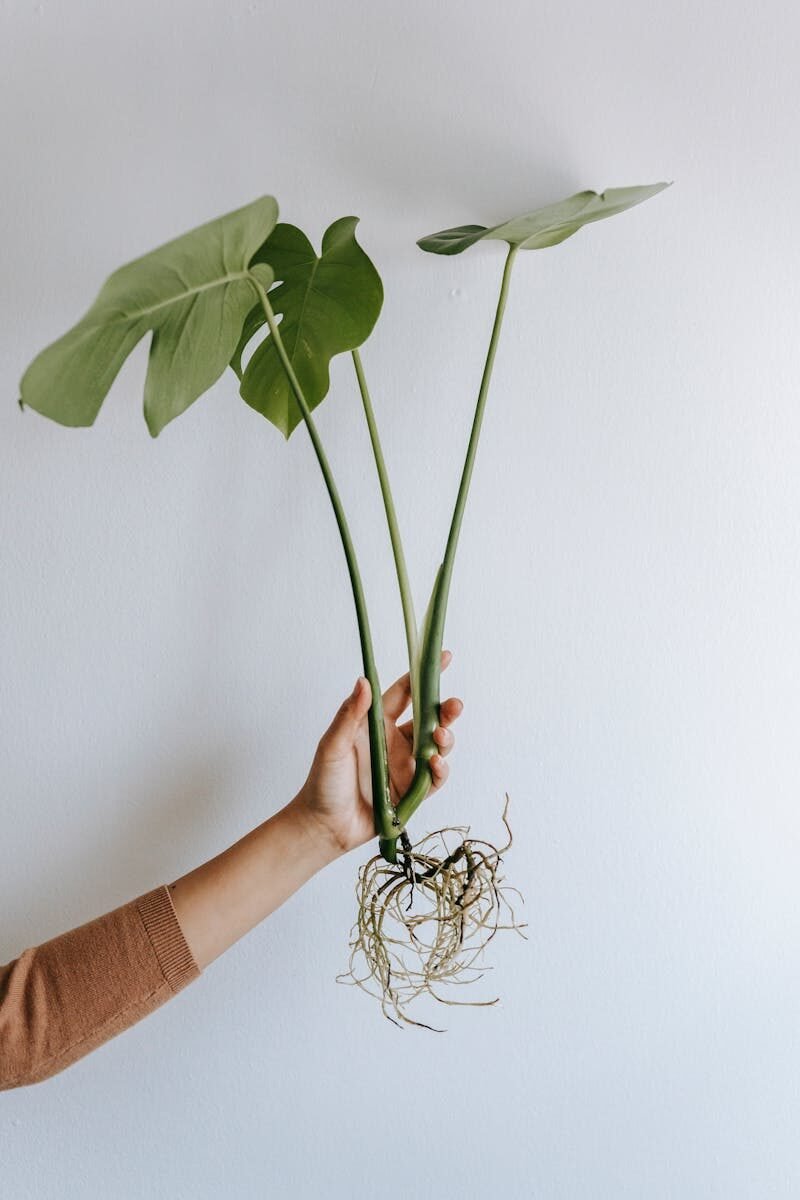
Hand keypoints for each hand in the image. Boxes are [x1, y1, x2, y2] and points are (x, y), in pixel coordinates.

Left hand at [290, 651, 461, 855]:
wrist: (323, 827)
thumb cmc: (323, 783)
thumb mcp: (332, 745)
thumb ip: (350, 714)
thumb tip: (364, 680)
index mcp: (376, 724)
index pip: (404, 693)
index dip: (422, 675)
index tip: (442, 658)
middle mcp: (394, 742)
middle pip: (428, 719)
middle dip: (444, 710)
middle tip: (454, 706)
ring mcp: (405, 766)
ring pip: (436, 746)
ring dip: (444, 739)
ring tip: (440, 737)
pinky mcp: (411, 792)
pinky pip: (434, 777)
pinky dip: (440, 770)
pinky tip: (436, 764)